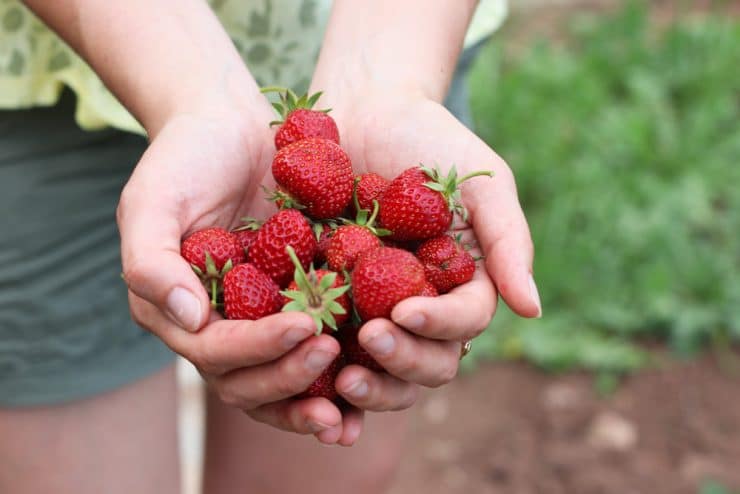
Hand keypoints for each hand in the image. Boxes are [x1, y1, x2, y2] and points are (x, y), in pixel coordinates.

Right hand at [118, 104, 364, 444]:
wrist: (231, 124)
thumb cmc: (185, 156)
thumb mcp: (152, 200)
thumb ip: (152, 263)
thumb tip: (191, 321)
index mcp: (178, 312)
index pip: (215, 352)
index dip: (257, 348)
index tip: (305, 326)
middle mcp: (217, 327)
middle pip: (249, 381)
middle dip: (290, 376)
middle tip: (332, 352)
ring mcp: (258, 318)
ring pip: (283, 380)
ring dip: (317, 395)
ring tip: (361, 390)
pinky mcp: (297, 301)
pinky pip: (316, 346)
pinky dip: (341, 370)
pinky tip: (377, 371)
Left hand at [313, 86, 540, 406]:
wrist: (362, 111)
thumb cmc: (430, 141)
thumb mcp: (481, 183)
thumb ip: (507, 242)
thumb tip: (532, 310)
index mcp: (463, 285)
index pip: (463, 324)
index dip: (439, 325)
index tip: (405, 310)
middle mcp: (423, 307)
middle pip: (427, 362)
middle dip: (402, 359)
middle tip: (369, 338)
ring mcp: (376, 309)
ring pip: (382, 369)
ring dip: (367, 381)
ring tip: (334, 370)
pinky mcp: (330, 303)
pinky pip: (329, 345)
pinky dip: (320, 367)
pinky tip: (297, 363)